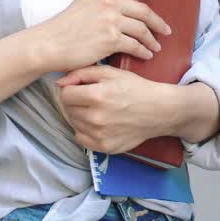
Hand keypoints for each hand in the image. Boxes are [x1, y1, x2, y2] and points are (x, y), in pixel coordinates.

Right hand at [30, 0, 172, 73]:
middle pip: (144, 10)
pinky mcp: (111, 39)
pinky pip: (135, 45)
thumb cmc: (65, 27)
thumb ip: (105, 1)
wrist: (50, 44)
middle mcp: (109, 0)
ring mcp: (111, 19)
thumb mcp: (85, 2)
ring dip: (152, 40)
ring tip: (155, 46)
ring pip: (142, 29)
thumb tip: (127, 9)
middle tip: (166, 30)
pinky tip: (145, 54)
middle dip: (159, 22)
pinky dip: (143, 51)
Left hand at [56, 65, 174, 153]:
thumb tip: (59, 82)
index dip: (72, 89)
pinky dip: (86, 131)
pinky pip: (81, 138)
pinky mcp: (104, 147)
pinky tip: (99, 123)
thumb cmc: (135, 88)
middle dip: (76, 102)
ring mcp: (100, 135)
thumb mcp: (111, 73)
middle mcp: (96, 118)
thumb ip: (82, 73)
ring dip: (81, 116)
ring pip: (74, 124)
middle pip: (68, 110)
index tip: (82, 89)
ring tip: (97, 110)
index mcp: (97, 96)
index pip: (65, 94)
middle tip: (91, 99)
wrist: (159, 110)